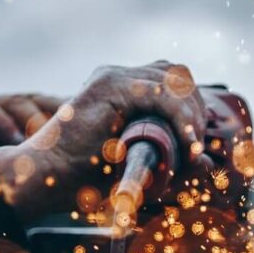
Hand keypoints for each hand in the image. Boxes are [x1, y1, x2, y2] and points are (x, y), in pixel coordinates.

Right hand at [0, 62, 209, 222]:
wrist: (44, 178)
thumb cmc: (84, 179)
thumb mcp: (138, 167)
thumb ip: (172, 163)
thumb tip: (209, 163)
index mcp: (122, 90)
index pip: (173, 82)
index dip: (192, 108)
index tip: (196, 144)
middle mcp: (117, 76)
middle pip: (178, 74)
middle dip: (196, 108)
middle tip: (194, 146)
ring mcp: (112, 77)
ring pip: (174, 80)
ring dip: (190, 113)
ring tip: (190, 146)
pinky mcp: (108, 87)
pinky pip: (161, 93)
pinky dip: (180, 117)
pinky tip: (186, 142)